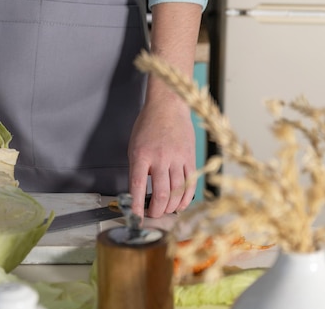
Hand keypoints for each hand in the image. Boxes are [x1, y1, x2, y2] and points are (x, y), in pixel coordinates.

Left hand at [128, 99, 196, 218]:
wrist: (168, 107)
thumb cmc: (148, 126)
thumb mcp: (134, 146)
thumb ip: (138, 168)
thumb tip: (140, 193)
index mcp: (141, 155)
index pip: (137, 186)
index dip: (137, 205)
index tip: (136, 218)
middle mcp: (160, 158)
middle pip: (160, 193)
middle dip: (156, 210)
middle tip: (153, 215)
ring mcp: (177, 158)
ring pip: (176, 191)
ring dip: (170, 206)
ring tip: (165, 211)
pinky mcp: (190, 158)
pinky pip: (190, 183)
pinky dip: (186, 198)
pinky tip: (180, 205)